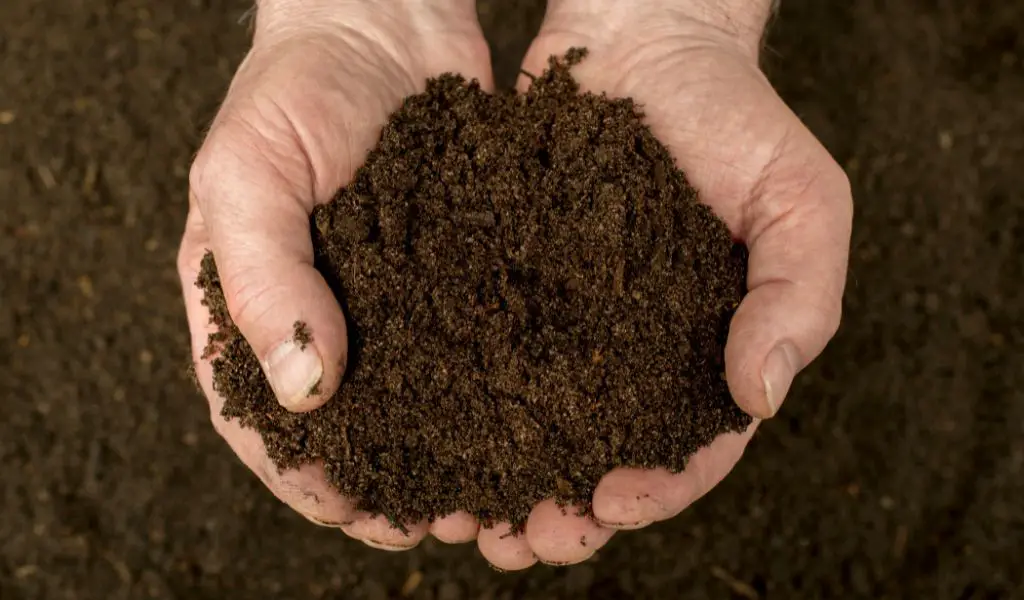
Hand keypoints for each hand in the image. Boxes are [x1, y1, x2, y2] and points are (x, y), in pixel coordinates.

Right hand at [177, 0, 491, 549]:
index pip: (261, 416)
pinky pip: (469, 348)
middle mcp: (323, 315)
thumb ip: (263, 280)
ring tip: (491, 500)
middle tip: (437, 529)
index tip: (355, 516)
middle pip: (348, 428)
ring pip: (416, 403)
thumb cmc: (294, 88)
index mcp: (251, 306)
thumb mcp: (248, 174)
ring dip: (448, 458)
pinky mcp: (452, 276)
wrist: (381, 21)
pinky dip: (491, 395)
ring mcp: (390, 301)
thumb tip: (306, 393)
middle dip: (388, 487)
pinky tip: (529, 426)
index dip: (304, 477)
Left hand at [475, 0, 852, 568]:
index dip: (656, 490)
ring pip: (535, 427)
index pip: (692, 449)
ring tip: (465, 517)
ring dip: (502, 481)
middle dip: (564, 512)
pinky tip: (427, 433)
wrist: (645, 42)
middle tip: (520, 540)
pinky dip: (460, 405)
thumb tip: (759, 396)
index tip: (609, 503)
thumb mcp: (801, 200)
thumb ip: (799, 297)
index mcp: (708, 352)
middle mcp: (635, 353)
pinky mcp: (512, 286)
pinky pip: (484, 355)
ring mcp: (570, 324)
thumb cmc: (736, 118)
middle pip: (602, 458)